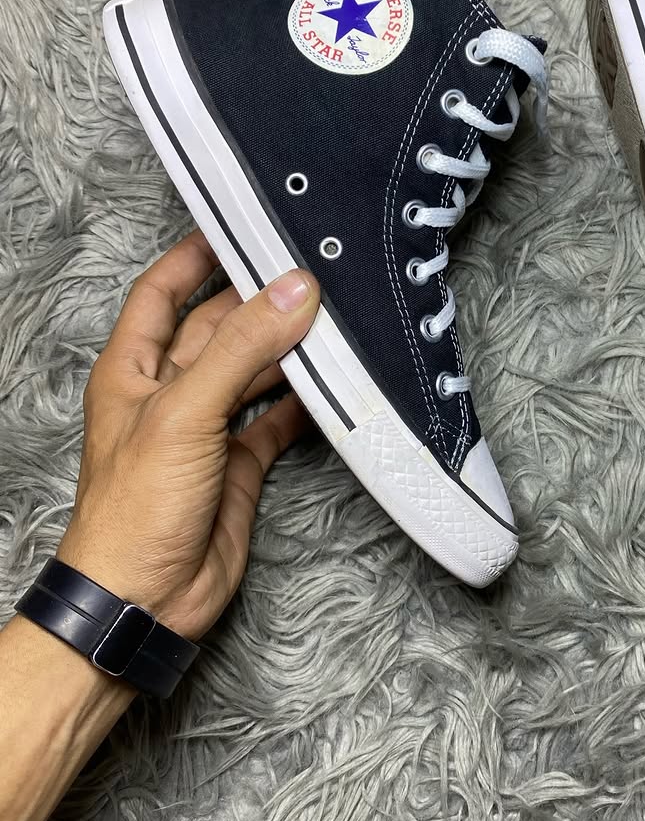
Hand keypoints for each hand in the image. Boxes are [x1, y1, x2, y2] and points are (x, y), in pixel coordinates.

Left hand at [58, 231, 319, 641]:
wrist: (144, 599)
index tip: (239, 222)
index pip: (163, 291)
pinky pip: (276, 419)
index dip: (195, 254)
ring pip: (253, 370)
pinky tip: (333, 383)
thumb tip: (292, 290)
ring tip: (334, 318)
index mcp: (133, 369)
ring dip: (289, 348)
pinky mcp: (238, 464)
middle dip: (260, 299)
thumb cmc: (134, 510)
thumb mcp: (185, 413)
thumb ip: (242, 348)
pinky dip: (304, 401)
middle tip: (312, 269)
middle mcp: (169, 392)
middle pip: (218, 327)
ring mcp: (205, 429)